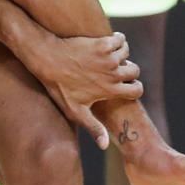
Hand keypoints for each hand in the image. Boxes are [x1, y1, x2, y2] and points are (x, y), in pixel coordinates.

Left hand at [22, 31, 141, 147]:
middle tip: (115, 68)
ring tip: (109, 55)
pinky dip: (117, 39)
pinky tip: (107, 41)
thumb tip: (105, 146)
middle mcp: (113, 74)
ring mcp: (108, 58)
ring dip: (121, 53)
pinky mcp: (102, 43)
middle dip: (128, 69)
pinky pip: (120, 39)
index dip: (134, 87)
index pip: (137, 90)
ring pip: (127, 53)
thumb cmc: (59, 87)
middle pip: (134, 70)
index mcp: (110, 90)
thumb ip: (94, 128)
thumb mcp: (76, 111)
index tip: (127, 84)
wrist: (47, 60)